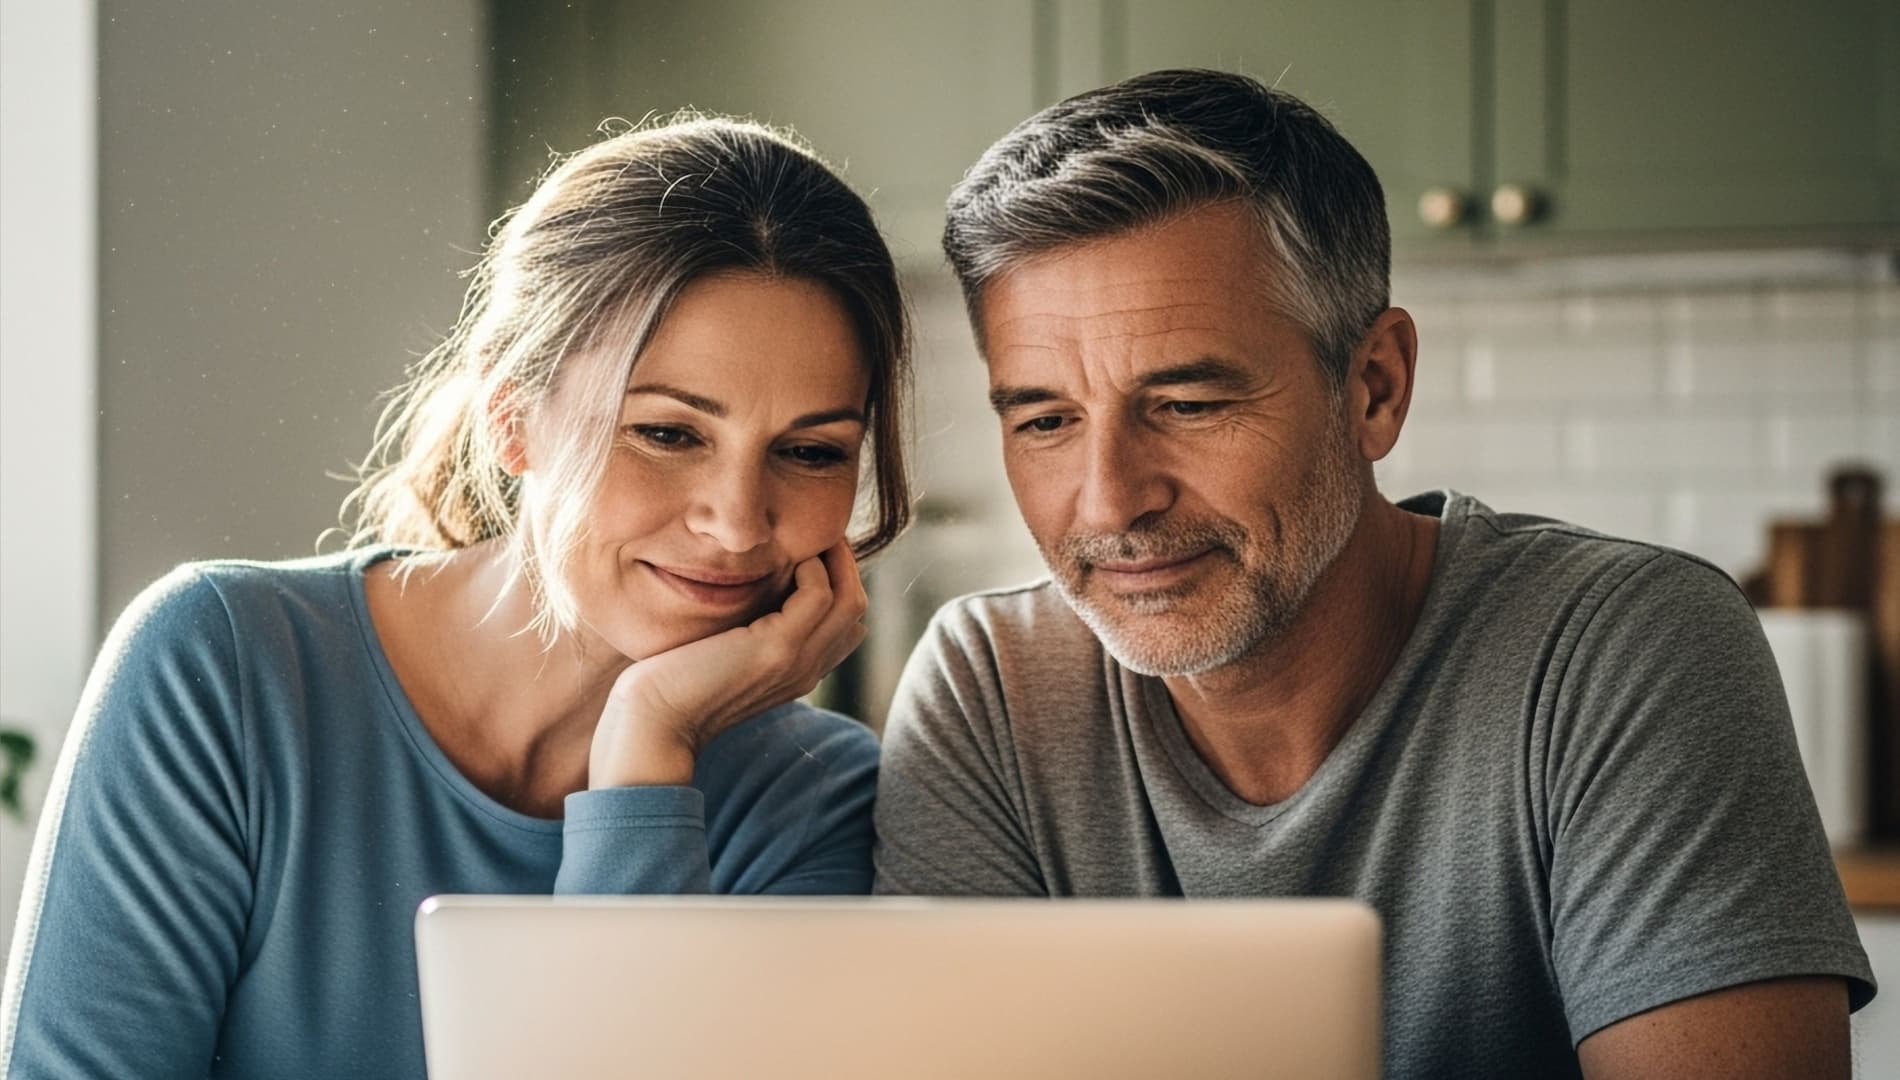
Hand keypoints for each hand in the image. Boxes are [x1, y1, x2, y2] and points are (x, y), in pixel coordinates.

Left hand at [587, 541, 868, 788]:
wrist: (654, 719)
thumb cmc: (673, 683)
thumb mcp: (723, 653)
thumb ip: (747, 631)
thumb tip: (750, 592)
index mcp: (797, 673)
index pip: (847, 627)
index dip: (837, 584)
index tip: (811, 552)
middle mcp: (807, 670)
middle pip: (857, 610)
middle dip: (845, 564)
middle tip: (818, 533)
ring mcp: (797, 662)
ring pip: (850, 600)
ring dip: (834, 559)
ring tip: (809, 537)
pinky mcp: (778, 649)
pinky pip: (820, 595)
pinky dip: (810, 568)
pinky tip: (782, 559)